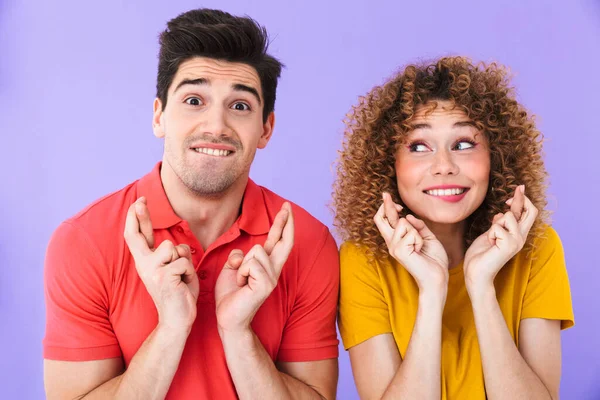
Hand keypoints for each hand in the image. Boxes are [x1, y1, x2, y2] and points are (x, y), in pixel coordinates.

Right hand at [124, 197, 199, 332]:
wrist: (177, 319)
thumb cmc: (178, 292)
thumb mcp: (173, 269)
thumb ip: (169, 255)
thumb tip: (171, 244)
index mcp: (145, 262)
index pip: (137, 237)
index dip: (136, 219)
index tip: (138, 202)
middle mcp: (144, 265)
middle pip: (141, 236)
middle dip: (140, 216)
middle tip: (140, 200)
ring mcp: (152, 270)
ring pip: (174, 248)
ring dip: (184, 260)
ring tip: (181, 276)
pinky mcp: (163, 276)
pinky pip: (184, 262)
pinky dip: (189, 273)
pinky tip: (184, 284)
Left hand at [215, 202, 293, 333]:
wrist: (227, 318)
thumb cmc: (230, 295)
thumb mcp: (232, 268)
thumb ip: (239, 257)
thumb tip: (242, 254)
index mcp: (265, 265)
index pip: (277, 240)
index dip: (282, 224)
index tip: (286, 208)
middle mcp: (273, 270)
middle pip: (284, 241)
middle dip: (285, 222)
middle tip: (288, 205)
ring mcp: (272, 277)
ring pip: (255, 251)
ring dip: (241, 265)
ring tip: (241, 281)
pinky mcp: (266, 284)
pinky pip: (251, 264)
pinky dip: (241, 272)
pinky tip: (242, 285)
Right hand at [374, 192, 448, 293]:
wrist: (437, 278)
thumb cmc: (433, 259)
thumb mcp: (427, 237)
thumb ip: (418, 226)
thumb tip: (408, 215)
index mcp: (396, 240)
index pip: (386, 221)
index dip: (387, 207)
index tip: (391, 199)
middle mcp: (391, 243)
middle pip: (380, 219)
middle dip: (385, 205)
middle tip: (385, 194)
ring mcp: (393, 247)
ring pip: (403, 223)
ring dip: (416, 231)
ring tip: (420, 246)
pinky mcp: (399, 251)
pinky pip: (411, 232)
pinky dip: (419, 239)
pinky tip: (420, 250)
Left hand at [464, 185, 537, 293]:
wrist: (476, 272)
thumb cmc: (481, 254)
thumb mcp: (490, 234)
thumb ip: (499, 224)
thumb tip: (504, 211)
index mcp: (517, 234)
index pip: (526, 213)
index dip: (522, 199)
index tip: (519, 188)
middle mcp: (521, 237)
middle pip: (531, 211)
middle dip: (522, 198)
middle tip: (518, 188)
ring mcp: (517, 241)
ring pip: (509, 216)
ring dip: (495, 223)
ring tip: (492, 238)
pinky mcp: (510, 244)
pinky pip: (497, 226)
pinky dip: (490, 233)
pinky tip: (490, 244)